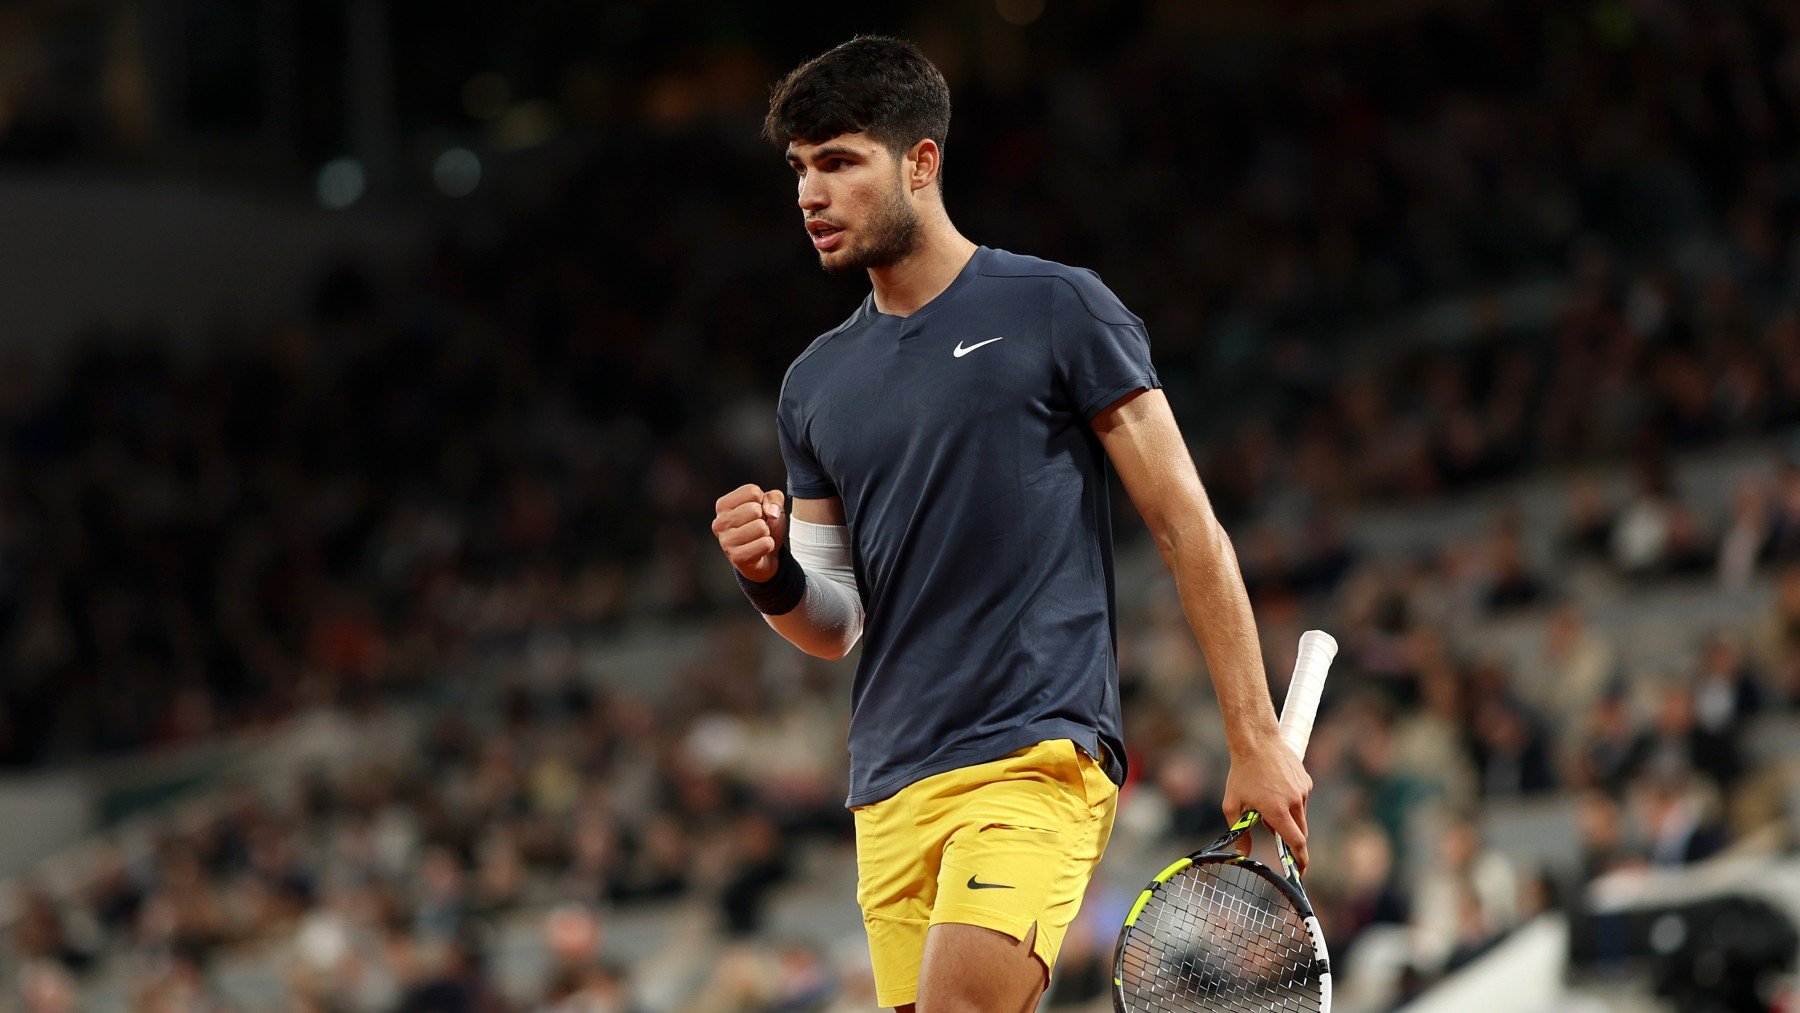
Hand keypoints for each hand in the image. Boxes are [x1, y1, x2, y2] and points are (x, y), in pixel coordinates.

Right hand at [712, 484, 787, 581]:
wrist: (766, 555)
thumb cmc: (764, 525)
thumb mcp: (772, 505)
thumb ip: (774, 498)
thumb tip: (771, 512)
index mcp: (723, 505)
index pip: (752, 491)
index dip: (763, 501)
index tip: (758, 511)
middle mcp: (719, 522)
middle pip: (755, 509)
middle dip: (764, 518)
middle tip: (758, 527)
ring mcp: (726, 541)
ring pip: (760, 527)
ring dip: (766, 533)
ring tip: (758, 537)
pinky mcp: (737, 557)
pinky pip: (765, 544)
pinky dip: (769, 545)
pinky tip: (760, 549)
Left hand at [1222, 735, 1312, 873]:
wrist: (1257, 741)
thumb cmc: (1241, 773)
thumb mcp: (1232, 805)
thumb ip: (1239, 832)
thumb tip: (1243, 853)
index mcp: (1276, 810)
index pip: (1296, 842)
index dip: (1300, 860)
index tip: (1300, 871)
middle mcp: (1293, 802)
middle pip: (1300, 832)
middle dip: (1291, 838)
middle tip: (1272, 830)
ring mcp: (1302, 791)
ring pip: (1300, 815)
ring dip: (1288, 817)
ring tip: (1267, 801)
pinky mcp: (1306, 781)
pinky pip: (1301, 800)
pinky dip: (1291, 802)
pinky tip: (1276, 788)